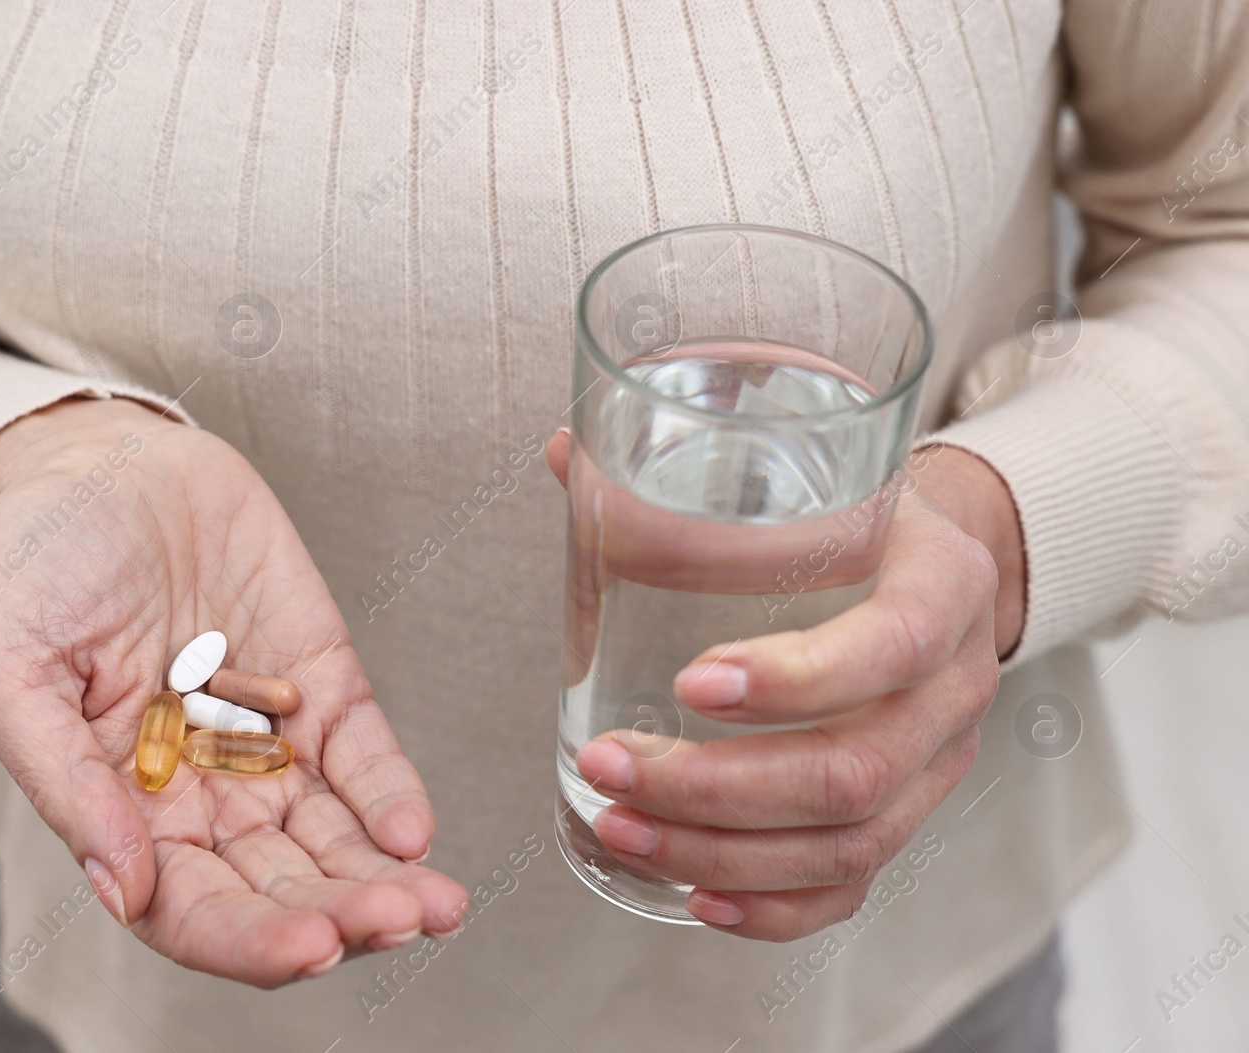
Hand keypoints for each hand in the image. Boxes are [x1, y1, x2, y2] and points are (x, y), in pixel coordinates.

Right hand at [0, 398, 465, 985]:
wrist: (103, 464)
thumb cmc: (38, 566)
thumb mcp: (11, 671)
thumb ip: (62, 781)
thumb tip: (124, 887)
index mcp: (125, 807)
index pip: (191, 909)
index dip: (249, 939)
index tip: (308, 946)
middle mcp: (205, 792)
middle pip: (278, 888)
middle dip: (339, 918)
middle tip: (392, 923)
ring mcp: (268, 741)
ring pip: (334, 837)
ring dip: (385, 878)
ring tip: (433, 904)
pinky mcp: (321, 682)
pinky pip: (362, 754)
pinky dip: (391, 794)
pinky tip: (414, 830)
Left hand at [552, 432, 1024, 940]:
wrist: (934, 559)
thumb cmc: (853, 514)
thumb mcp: (804, 471)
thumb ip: (688, 467)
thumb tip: (565, 451)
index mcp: (943, 583)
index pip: (891, 646)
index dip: (796, 679)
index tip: (690, 684)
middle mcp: (957, 685)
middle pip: (854, 773)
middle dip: (716, 788)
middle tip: (609, 765)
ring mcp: (939, 763)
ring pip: (848, 846)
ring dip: (721, 854)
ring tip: (617, 826)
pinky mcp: (909, 812)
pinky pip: (854, 887)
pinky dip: (774, 909)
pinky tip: (694, 899)